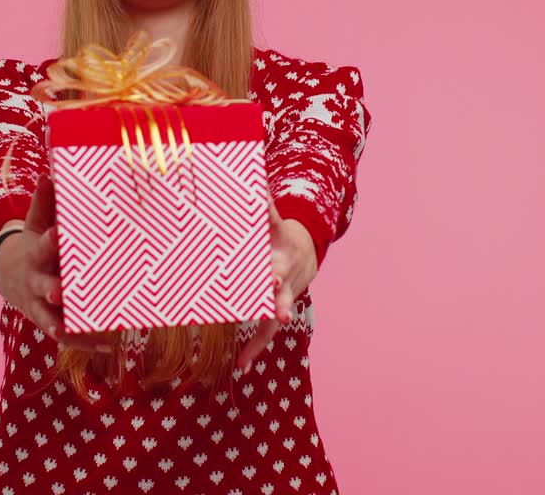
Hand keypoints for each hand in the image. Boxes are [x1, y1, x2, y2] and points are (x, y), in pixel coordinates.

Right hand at [0, 173, 112, 352]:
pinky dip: (86, 341)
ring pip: (52, 318)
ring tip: (81, 331)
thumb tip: (49, 173)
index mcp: (36, 255)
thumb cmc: (33, 244)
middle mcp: (37, 282)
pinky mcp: (50, 322)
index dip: (50, 241)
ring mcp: (42, 305)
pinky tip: (109, 343)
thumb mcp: (34, 223)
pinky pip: (69, 335)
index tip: (58, 234)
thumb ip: (45, 202)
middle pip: (44, 287)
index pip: (43, 247)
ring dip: (65, 325)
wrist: (9, 277)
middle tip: (61, 291)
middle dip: (52, 290)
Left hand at [235, 195, 317, 372]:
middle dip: (280, 305)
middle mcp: (285, 281)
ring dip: (262, 340)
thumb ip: (264, 204)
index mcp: (282, 258)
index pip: (279, 264)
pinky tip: (241, 367)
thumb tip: (254, 176)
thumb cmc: (279, 235)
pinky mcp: (276, 314)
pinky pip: (266, 334)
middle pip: (284, 295)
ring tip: (246, 359)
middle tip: (279, 315)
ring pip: (275, 321)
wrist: (303, 253)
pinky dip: (254, 350)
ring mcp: (283, 300)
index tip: (272, 277)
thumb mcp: (274, 220)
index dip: (276, 272)